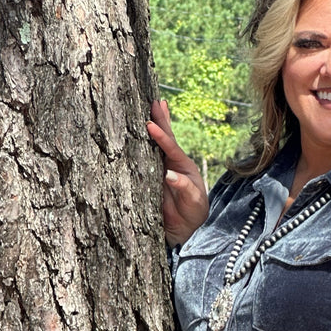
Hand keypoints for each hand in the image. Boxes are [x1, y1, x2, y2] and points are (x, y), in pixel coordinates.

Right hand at [146, 98, 208, 245]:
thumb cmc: (193, 215)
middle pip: (166, 139)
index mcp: (184, 167)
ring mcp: (161, 168)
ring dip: (153, 125)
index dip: (161, 137)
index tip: (150, 125)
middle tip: (155, 101)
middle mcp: (172, 163)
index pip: (172, 148)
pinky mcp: (151, 176)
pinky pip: (144, 158)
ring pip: (155, 145)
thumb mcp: (194, 204)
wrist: (185, 230)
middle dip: (160, 120)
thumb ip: (185, 189)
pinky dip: (140, 143)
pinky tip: (136, 131)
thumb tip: (170, 175)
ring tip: (150, 104)